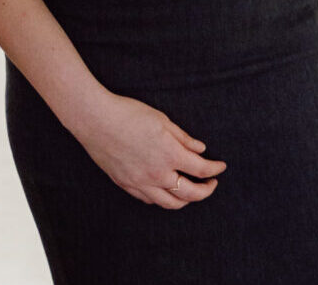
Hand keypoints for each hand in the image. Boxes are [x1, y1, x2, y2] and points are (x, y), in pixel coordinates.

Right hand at [71, 91, 225, 208]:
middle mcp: (157, 174)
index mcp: (169, 154)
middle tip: (211, 184)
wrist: (96, 121)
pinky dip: (163, 199)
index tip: (221, 167)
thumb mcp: (162, 120)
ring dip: (185, 200)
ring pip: (169, 203)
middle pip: (190, 194)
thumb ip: (184, 138)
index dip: (215, 169)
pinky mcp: (126, 185)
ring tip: (192, 192)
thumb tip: (201, 149)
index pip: (201, 169)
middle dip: (205, 191)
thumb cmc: (129, 114)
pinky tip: (166, 191)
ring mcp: (140, 183)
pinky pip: (150, 200)